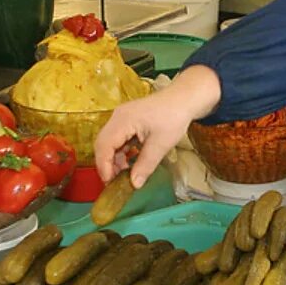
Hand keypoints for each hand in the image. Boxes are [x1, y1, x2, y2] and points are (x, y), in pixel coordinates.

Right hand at [94, 65, 221, 188]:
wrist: (183, 99)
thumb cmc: (173, 118)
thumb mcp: (161, 145)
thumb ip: (145, 165)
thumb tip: (134, 185)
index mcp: (122, 120)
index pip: (104, 146)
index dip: (104, 166)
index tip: (110, 183)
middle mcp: (117, 117)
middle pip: (102, 144)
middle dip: (107, 164)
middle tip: (115, 182)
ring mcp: (120, 118)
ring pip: (108, 142)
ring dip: (114, 159)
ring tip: (125, 174)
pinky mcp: (126, 120)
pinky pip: (117, 139)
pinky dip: (120, 152)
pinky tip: (130, 162)